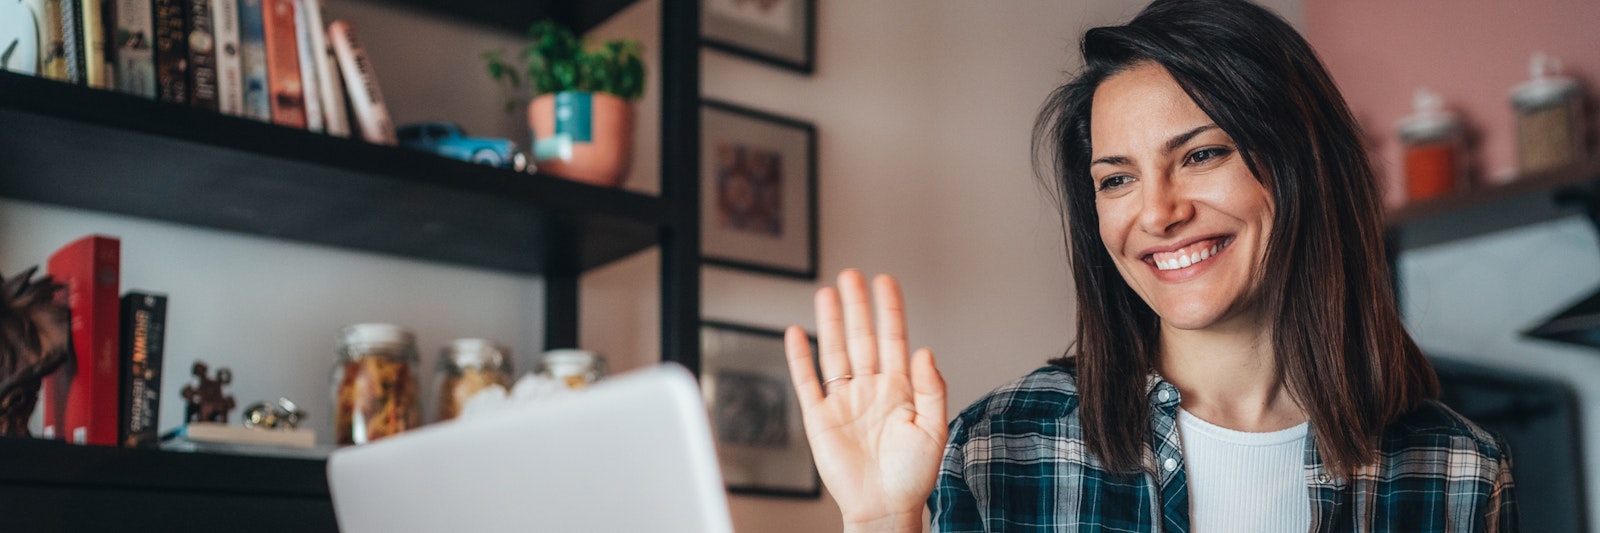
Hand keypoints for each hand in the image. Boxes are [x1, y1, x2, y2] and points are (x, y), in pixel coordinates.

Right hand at [785, 270, 946, 530]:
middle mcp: (870, 389)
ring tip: (826, 292)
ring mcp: (844, 401)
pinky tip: (796, 334)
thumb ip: (931, 389)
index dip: (889, 310)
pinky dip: (799, 358)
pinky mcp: (820, 418)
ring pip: (833, 352)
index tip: (885, 281)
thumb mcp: (934, 430)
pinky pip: (807, 382)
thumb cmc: (913, 475)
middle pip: (860, 338)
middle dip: (856, 307)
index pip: (893, 339)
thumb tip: (924, 351)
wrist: (885, 507)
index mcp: (900, 388)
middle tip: (851, 276)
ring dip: (829, 322)